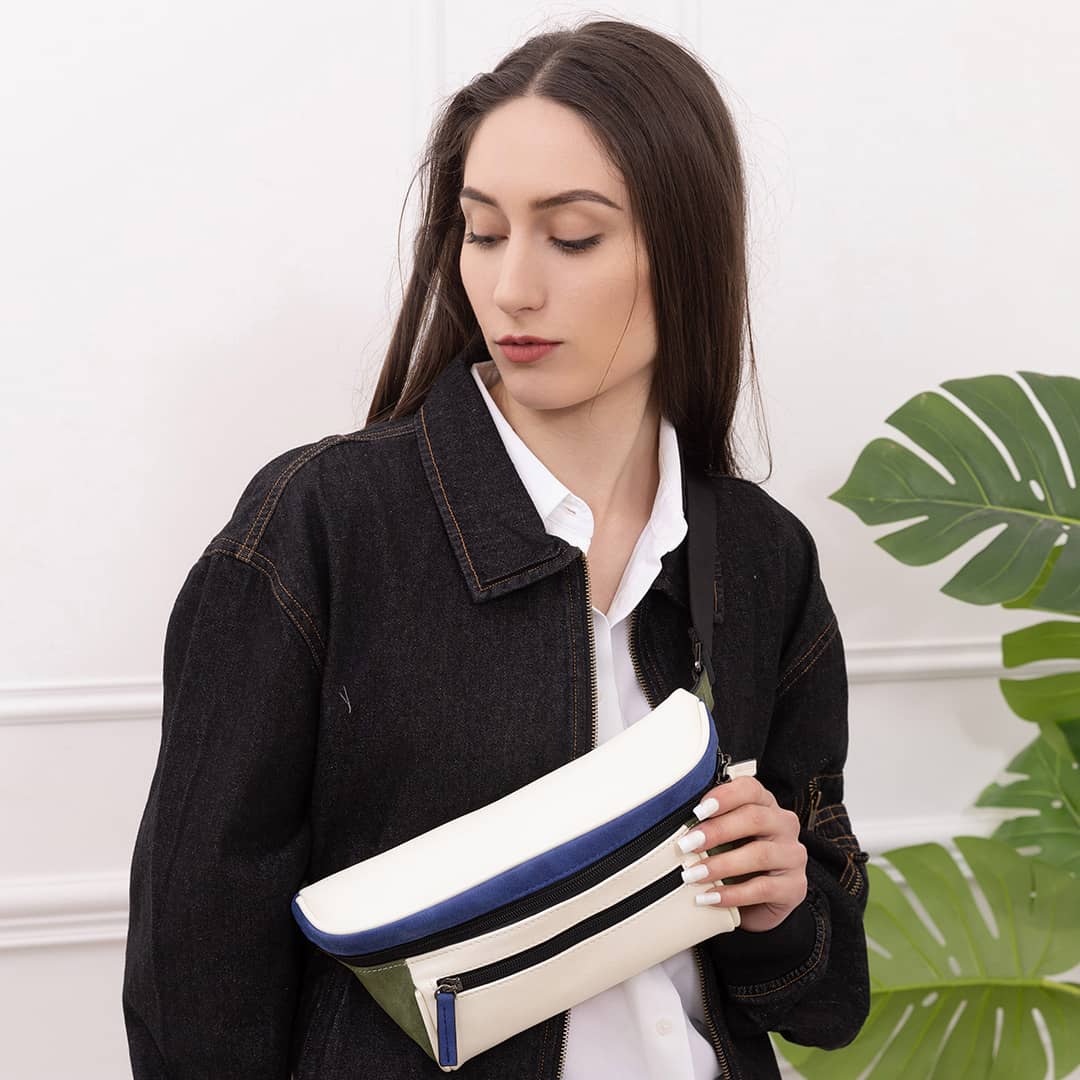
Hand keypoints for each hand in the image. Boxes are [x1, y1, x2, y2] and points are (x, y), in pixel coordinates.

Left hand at [677, 775, 806, 932]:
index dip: (724, 796)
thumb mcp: (724, 839)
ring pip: (759, 855)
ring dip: (720, 865)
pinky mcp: (795, 887)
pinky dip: (732, 894)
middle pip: (754, 818)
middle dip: (716, 831)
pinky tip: (710, 897)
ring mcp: (793, 856)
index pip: (750, 789)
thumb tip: (674, 825)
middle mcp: (784, 825)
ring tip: (692, 874)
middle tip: (686, 844)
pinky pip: (763, 888)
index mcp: (766, 805)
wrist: (759, 904)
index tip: (697, 811)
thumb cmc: (737, 861)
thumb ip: (709, 825)